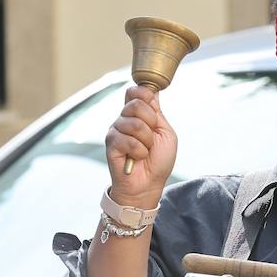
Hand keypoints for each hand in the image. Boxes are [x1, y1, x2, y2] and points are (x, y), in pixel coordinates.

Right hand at [106, 85, 176, 205]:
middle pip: (135, 104)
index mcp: (139, 115)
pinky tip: (137, 158)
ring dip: (146, 141)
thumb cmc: (158, 161)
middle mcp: (125, 119)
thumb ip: (157, 113)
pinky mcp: (110, 143)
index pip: (135, 91)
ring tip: (145, 151)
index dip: (144, 94)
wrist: (149, 184)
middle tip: (152, 139)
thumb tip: (153, 91)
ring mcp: (116, 130)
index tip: (153, 106)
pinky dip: (139, 151)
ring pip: (133, 123)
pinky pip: (127, 140)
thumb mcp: (166, 134)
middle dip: (150, 122)